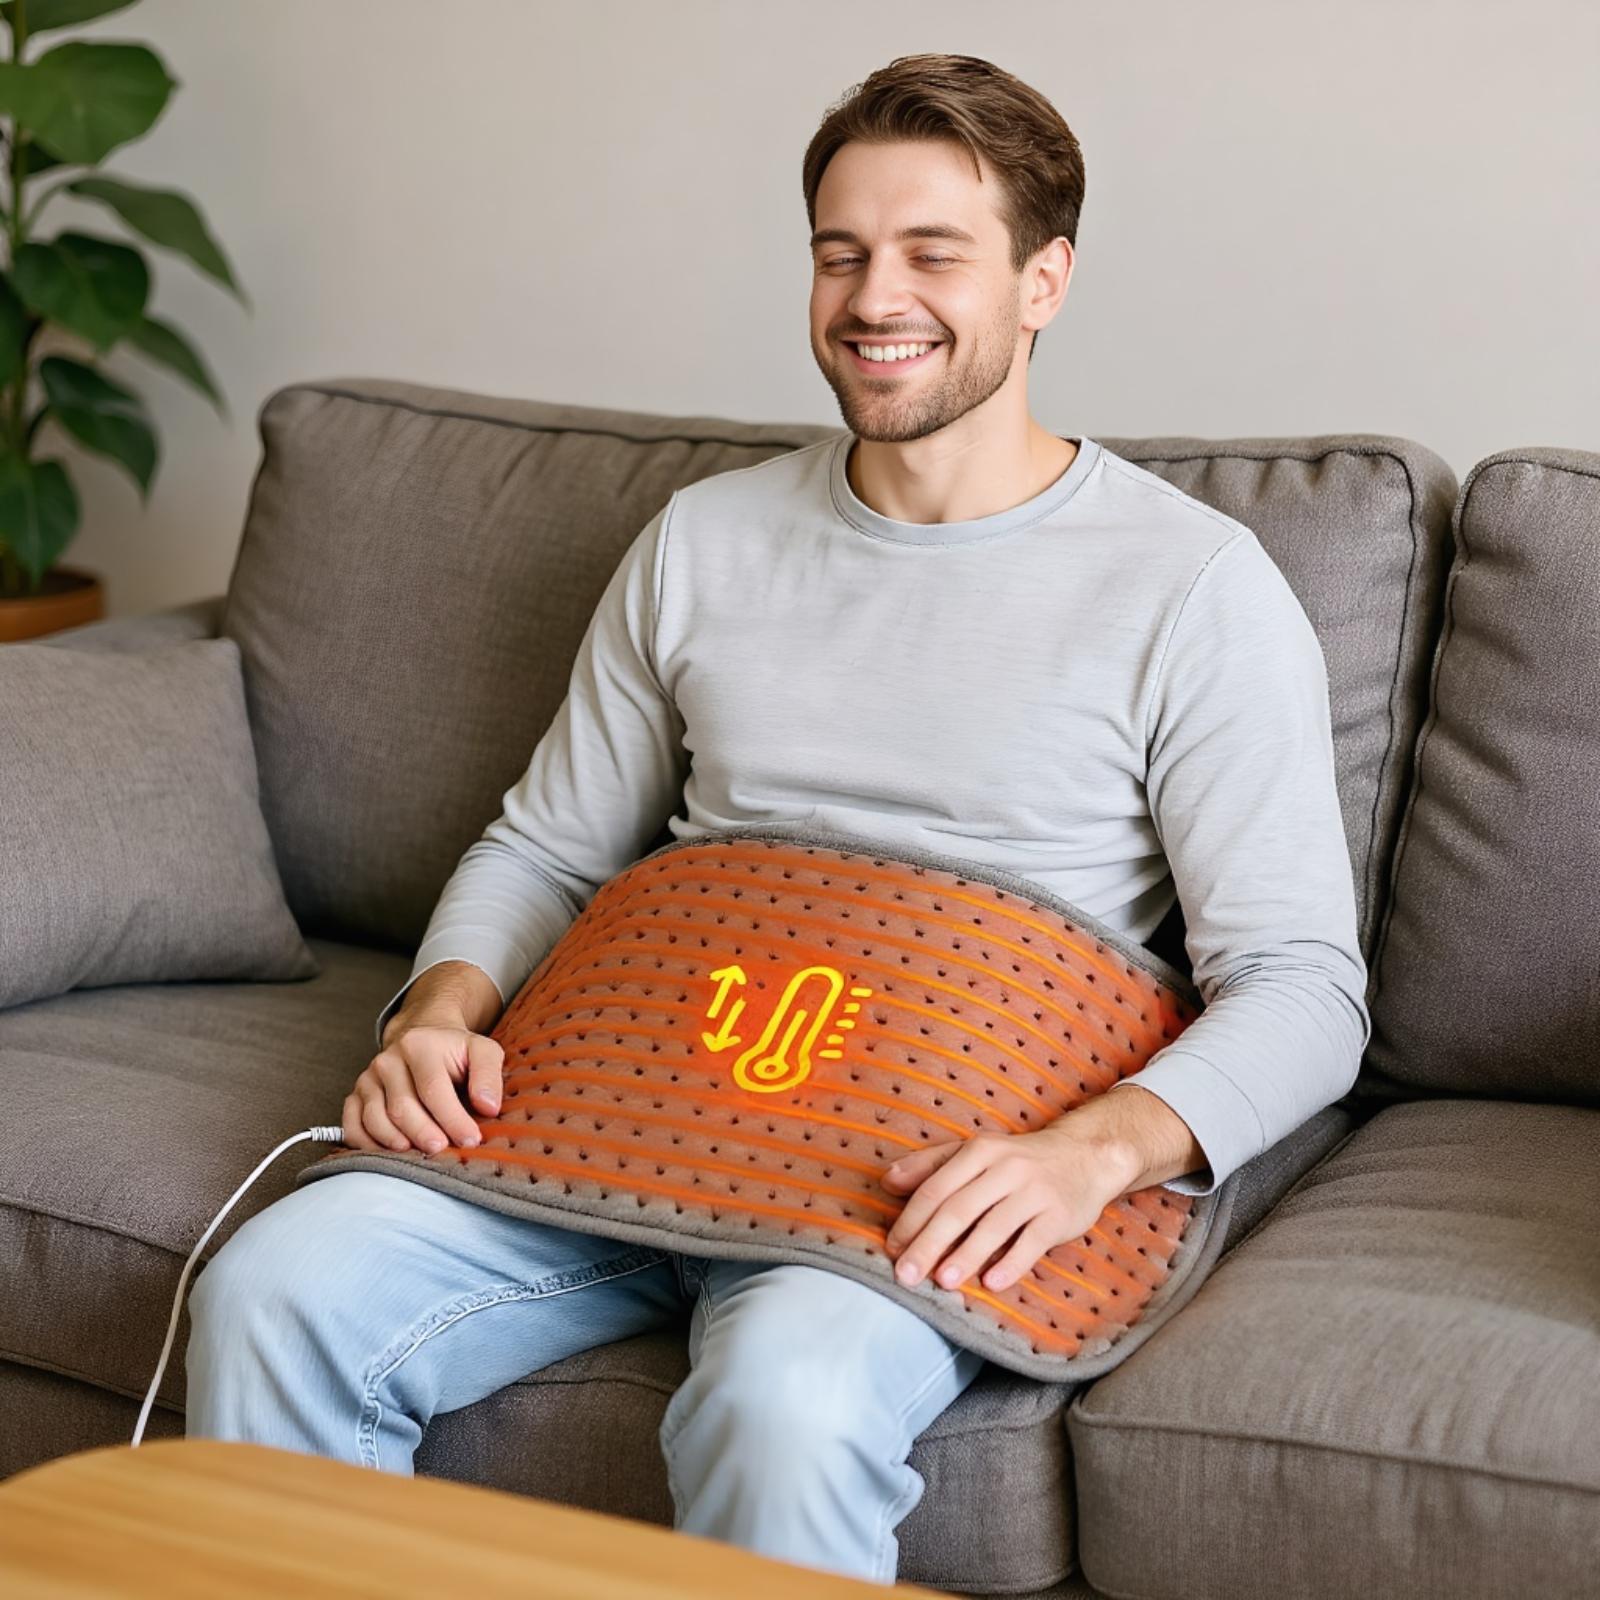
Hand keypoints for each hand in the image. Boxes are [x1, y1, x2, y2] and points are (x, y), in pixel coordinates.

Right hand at [343, 1018, 504, 1154]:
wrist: (422, 1037)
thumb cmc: (454, 1051)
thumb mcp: (482, 1051)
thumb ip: (488, 1075)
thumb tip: (488, 1107)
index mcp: (419, 1045)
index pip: (433, 1089)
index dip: (452, 1118)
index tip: (470, 1139)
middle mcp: (388, 1061)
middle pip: (401, 1108)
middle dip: (423, 1134)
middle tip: (443, 1151)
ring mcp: (368, 1079)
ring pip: (374, 1119)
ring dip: (395, 1143)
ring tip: (418, 1155)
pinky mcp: (356, 1095)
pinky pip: (352, 1125)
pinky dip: (366, 1144)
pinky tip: (389, 1154)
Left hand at [879, 1124, 1128, 1293]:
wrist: (1085, 1155)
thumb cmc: (1018, 1160)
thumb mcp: (975, 1152)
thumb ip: (931, 1165)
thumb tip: (886, 1182)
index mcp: (978, 1151)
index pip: (936, 1188)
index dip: (911, 1220)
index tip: (891, 1249)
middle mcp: (1005, 1168)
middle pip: (959, 1208)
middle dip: (929, 1243)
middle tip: (906, 1275)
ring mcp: (1034, 1191)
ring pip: (994, 1226)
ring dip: (966, 1255)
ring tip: (943, 1281)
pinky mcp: (1059, 1215)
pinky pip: (1032, 1242)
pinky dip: (1012, 1263)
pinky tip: (992, 1283)